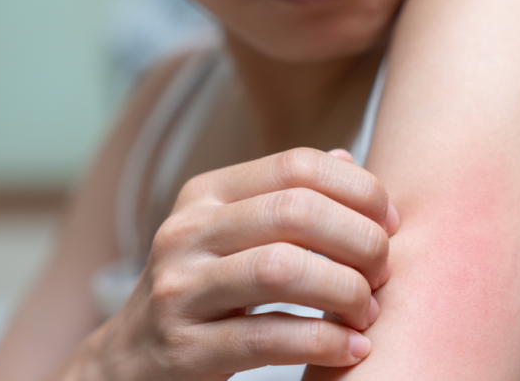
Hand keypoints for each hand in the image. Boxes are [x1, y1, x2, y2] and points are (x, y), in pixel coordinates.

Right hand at [81, 147, 399, 379]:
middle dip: (359, 240)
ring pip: (281, 270)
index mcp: (206, 195)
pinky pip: (268, 338)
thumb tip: (348, 159)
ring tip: (367, 310)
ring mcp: (179, 290)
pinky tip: (352, 348)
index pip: (295, 166)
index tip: (390, 223)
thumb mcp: (229, 233)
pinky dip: (324, 342)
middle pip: (294, 212)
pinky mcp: (184, 349)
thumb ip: (284, 198)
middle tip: (383, 271)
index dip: (358, 189)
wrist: (130, 363)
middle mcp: (187, 232)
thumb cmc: (203, 291)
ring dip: (344, 290)